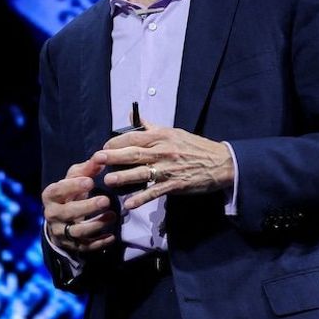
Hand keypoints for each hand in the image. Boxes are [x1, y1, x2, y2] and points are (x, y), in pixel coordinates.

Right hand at [42, 158, 118, 256]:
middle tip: (106, 200)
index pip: (58, 190)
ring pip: (77, 231)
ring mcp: (61, 232)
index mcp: (50, 196)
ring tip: (113, 215)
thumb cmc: (68, 194)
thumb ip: (87, 169)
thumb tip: (101, 156)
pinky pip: (86, 246)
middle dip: (87, 207)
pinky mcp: (72, 245)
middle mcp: (52, 214)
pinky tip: (112, 236)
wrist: (58, 221)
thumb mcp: (73, 180)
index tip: (90, 181)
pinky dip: (99, 242)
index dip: (73, 186)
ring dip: (96, 224)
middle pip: (68, 212)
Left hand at [94, 123, 233, 209]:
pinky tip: (130, 203)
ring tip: (109, 180)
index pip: (135, 137)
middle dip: (115, 156)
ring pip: (143, 172)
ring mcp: (169, 169)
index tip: (103, 147)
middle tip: (97, 159)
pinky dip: (143, 198)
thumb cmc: (194, 146)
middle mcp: (164, 151)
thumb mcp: (173, 132)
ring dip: (125, 177)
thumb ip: (149, 126)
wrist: (221, 163)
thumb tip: (131, 114)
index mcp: (162, 136)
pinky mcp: (176, 185)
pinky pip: (156, 192)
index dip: (117, 142)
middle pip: (135, 153)